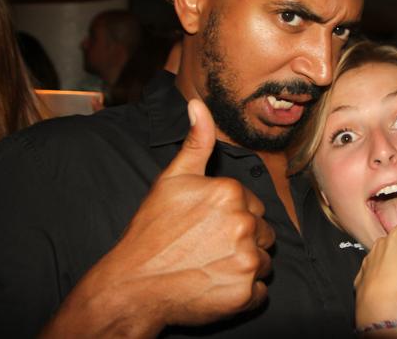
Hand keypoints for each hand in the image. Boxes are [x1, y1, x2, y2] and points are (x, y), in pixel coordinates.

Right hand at [42, 99, 275, 337]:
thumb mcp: (172, 179)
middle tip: (208, 248)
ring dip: (245, 266)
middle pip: (262, 233)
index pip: (252, 206)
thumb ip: (195, 142)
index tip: (206, 228)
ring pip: (263, 261)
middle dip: (242, 240)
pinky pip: (260, 291)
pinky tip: (216, 286)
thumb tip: (198, 104)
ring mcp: (246, 259)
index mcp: (231, 192)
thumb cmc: (152, 231)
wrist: (133, 284)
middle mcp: (244, 223)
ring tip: (211, 266)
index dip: (231, 217)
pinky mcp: (245, 293)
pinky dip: (244, 293)